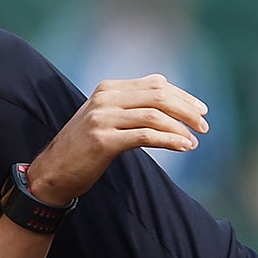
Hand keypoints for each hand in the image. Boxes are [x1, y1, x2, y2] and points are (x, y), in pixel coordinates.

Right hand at [27, 76, 208, 206]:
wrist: (52, 172)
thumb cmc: (83, 148)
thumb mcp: (105, 119)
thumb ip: (131, 107)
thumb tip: (168, 102)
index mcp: (108, 89)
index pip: (155, 84)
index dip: (182, 96)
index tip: (200, 110)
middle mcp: (105, 98)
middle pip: (158, 95)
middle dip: (186, 109)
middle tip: (204, 125)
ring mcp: (102, 118)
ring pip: (154, 115)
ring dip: (180, 127)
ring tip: (194, 140)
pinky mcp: (102, 140)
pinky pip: (145, 136)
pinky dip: (169, 140)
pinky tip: (183, 147)